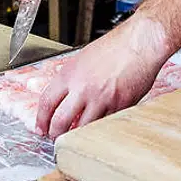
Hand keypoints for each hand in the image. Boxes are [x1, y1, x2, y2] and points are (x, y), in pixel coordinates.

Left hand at [35, 16, 170, 138]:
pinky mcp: (119, 107)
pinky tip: (97, 126)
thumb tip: (67, 96)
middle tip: (55, 137)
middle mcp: (83, 88)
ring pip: (82, 129)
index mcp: (70, 74)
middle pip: (60, 121)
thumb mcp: (85, 58)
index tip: (41, 128)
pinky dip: (98, 128)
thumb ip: (73, 78)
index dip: (41, 120)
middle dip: (55, 134)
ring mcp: (101, 99)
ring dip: (77, 135)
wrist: (140, 42)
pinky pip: (104, 124)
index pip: (47, 102)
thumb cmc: (116, 45)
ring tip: (76, 135)